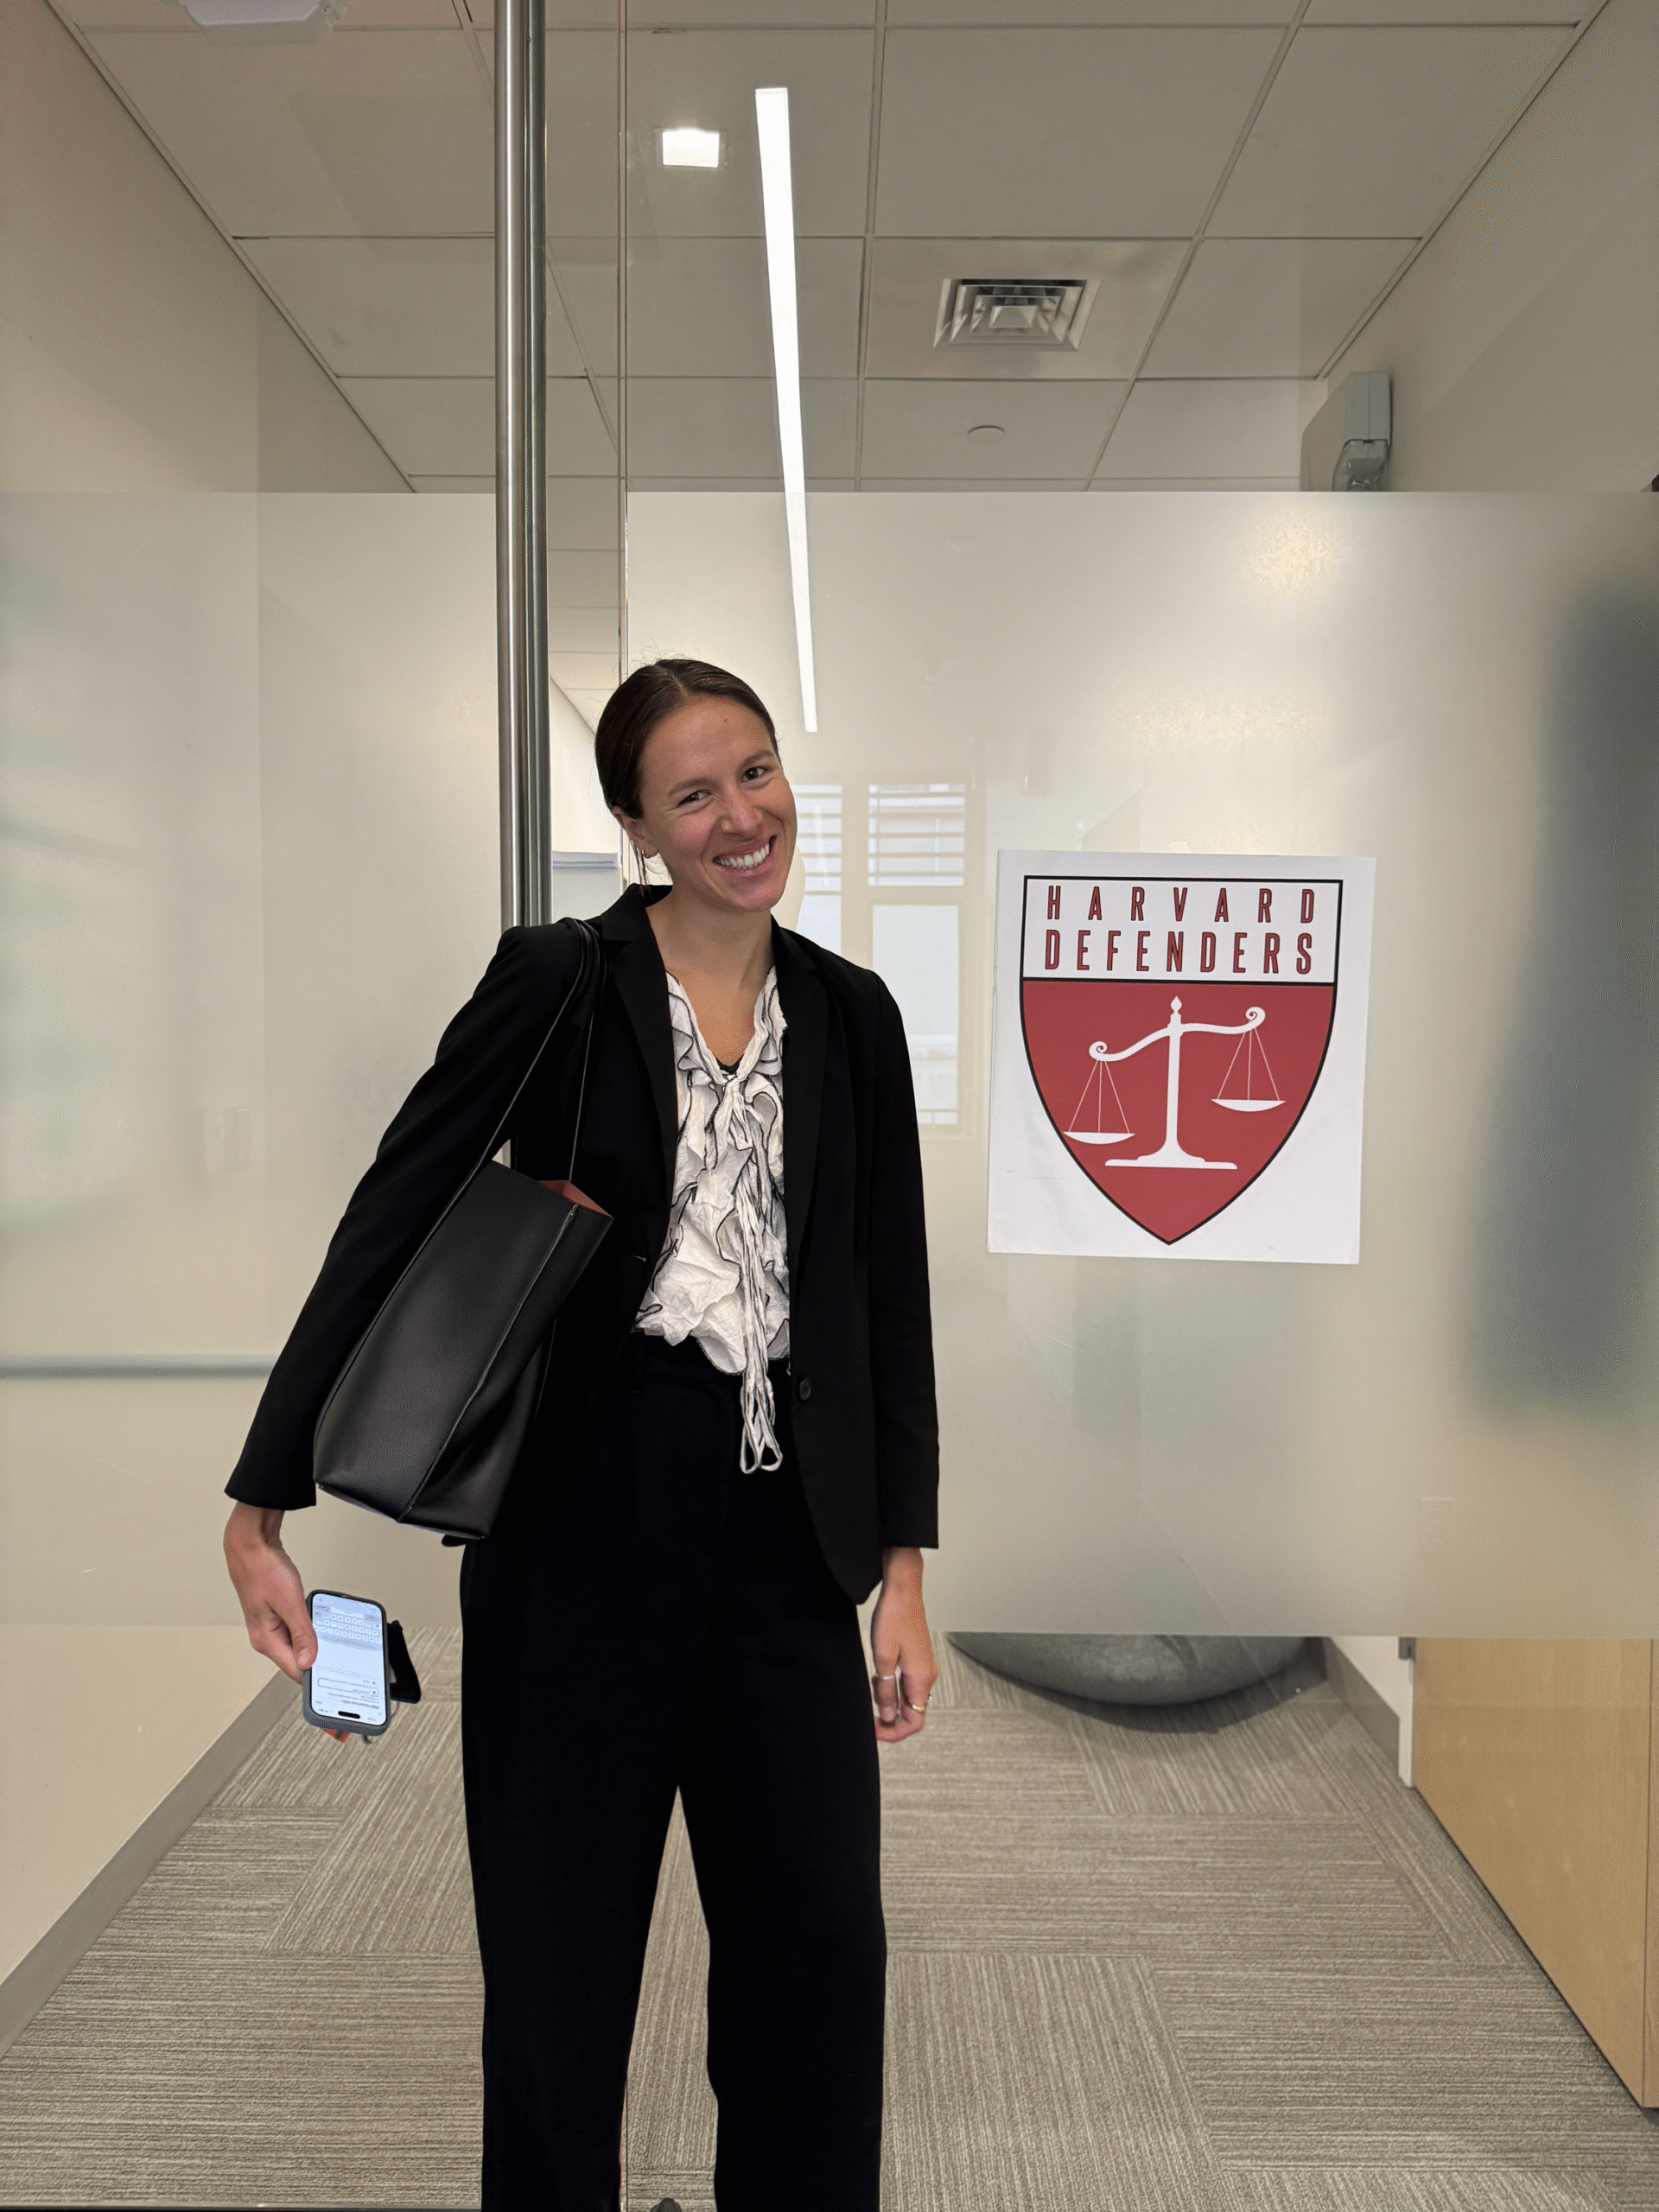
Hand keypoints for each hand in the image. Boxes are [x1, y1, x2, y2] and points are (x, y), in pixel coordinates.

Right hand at [223, 1502, 315, 1682]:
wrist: (250, 1545)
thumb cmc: (262, 1569)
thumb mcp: (290, 1602)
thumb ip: (301, 1634)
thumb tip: (308, 1661)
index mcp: (265, 1639)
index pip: (294, 1669)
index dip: (314, 1672)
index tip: (332, 1671)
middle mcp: (264, 1636)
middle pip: (296, 1658)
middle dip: (316, 1656)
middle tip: (337, 1653)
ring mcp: (268, 1625)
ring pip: (295, 1643)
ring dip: (311, 1640)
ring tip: (326, 1633)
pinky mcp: (274, 1614)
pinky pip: (293, 1628)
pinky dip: (306, 1626)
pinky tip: (314, 1619)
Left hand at [869, 1546, 935, 1743]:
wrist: (903, 1589)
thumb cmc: (893, 1617)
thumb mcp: (883, 1658)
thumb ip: (886, 1690)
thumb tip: (888, 1716)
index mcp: (921, 1679)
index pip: (915, 1722)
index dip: (893, 1732)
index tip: (874, 1730)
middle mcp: (927, 1676)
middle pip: (913, 1713)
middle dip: (891, 1721)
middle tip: (868, 1717)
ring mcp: (924, 1667)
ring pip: (910, 1699)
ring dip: (891, 1704)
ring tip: (872, 1692)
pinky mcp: (918, 1659)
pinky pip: (908, 1685)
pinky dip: (893, 1689)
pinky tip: (878, 1677)